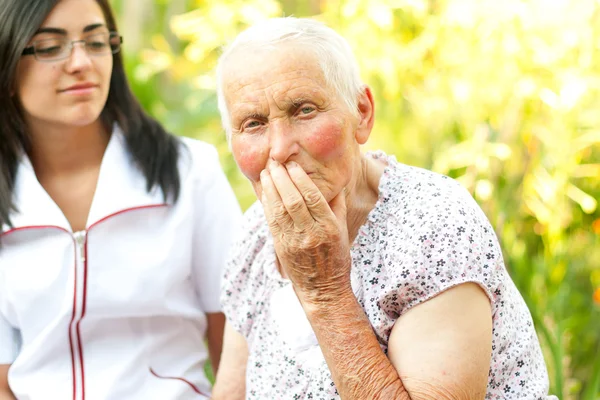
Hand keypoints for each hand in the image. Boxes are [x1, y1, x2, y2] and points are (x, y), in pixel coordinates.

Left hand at [260, 160, 351, 304]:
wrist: (323, 291)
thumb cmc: (336, 259)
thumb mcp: (343, 232)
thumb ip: (337, 207)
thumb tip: (334, 184)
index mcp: (329, 227)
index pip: (312, 197)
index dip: (300, 178)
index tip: (292, 165)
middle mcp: (311, 234)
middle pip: (293, 200)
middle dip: (281, 178)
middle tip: (274, 162)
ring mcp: (295, 242)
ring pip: (279, 209)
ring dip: (270, 188)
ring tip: (266, 172)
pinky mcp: (281, 248)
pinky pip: (272, 222)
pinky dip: (267, 204)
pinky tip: (264, 192)